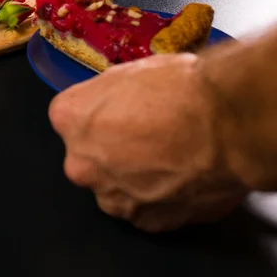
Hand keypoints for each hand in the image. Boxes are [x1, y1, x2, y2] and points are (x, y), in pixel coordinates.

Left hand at [48, 53, 247, 232]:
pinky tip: (177, 176)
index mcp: (69, 118)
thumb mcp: (128, 73)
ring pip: (112, 185)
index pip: (68, 116)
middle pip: (87, 154)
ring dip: (130, 176)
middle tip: (144, 134)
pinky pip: (142, 208)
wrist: (226, 124)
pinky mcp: (143, 221)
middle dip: (108, 147)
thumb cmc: (178, 90)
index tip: (115, 110)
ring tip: (166, 156)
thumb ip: (104, 97)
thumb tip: (109, 104)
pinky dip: (156, 197)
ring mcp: (110, 195)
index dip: (96, 112)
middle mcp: (80, 162)